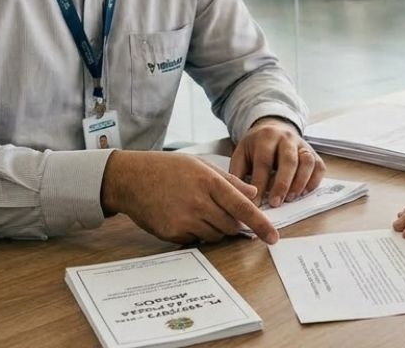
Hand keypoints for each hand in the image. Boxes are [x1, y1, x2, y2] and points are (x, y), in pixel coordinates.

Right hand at [100, 150, 276, 243]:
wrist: (130, 179)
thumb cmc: (168, 169)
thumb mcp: (201, 165)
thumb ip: (229, 180)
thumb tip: (254, 193)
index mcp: (210, 182)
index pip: (242, 208)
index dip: (261, 225)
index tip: (273, 238)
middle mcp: (199, 203)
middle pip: (231, 226)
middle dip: (234, 223)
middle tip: (220, 211)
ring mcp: (184, 220)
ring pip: (215, 235)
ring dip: (215, 228)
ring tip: (198, 209)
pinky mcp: (172, 233)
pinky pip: (195, 240)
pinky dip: (195, 233)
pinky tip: (182, 216)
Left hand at [231, 116, 325, 207]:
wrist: (273, 128)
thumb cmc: (255, 147)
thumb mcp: (240, 154)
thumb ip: (238, 174)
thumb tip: (242, 197)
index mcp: (266, 137)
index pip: (263, 161)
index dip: (259, 184)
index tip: (255, 204)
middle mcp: (286, 138)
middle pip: (288, 160)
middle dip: (282, 184)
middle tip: (275, 203)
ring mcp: (302, 144)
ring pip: (307, 162)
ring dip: (300, 182)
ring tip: (290, 199)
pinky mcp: (314, 152)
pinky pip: (319, 166)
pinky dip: (313, 181)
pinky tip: (303, 193)